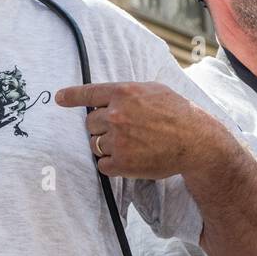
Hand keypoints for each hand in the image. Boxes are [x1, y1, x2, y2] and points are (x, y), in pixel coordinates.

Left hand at [54, 81, 220, 180]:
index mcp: (123, 93)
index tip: (59, 98)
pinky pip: (102, 165)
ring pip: (94, 144)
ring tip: (130, 145)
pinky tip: (128, 160)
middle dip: (100, 128)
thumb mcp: (154, 90)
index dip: (71, 96)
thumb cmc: (178, 114)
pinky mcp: (122, 162)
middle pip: (89, 123)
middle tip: (122, 131)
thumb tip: (110, 95)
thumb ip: (129, 92)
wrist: (196, 141)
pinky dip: (111, 164)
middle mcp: (116, 115)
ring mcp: (117, 140)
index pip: (88, 93)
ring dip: (107, 146)